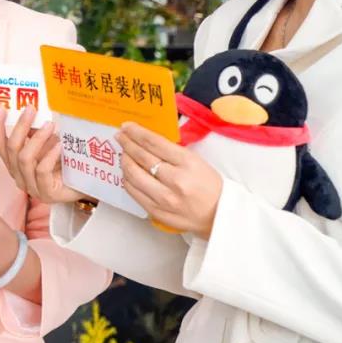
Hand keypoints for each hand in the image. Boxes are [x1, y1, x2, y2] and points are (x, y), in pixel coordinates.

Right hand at [0, 105, 85, 204]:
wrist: (85, 185)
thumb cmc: (65, 164)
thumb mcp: (47, 145)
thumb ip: (35, 134)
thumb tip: (31, 115)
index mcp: (15, 165)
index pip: (1, 146)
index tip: (2, 109)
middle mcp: (19, 176)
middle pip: (12, 149)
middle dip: (20, 126)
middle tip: (31, 109)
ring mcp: (32, 187)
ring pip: (25, 159)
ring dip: (37, 138)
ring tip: (50, 125)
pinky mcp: (47, 193)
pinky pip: (42, 171)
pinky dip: (49, 155)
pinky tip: (59, 146)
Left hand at [116, 122, 222, 238]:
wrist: (221, 216)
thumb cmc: (209, 185)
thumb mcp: (197, 161)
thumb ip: (171, 152)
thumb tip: (144, 141)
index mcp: (188, 163)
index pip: (154, 143)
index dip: (136, 132)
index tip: (126, 126)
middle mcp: (175, 181)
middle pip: (141, 157)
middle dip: (127, 143)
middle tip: (120, 136)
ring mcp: (165, 199)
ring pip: (133, 175)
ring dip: (124, 161)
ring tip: (123, 154)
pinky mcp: (157, 212)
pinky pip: (134, 192)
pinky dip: (127, 179)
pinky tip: (128, 173)